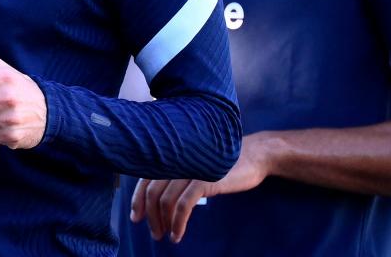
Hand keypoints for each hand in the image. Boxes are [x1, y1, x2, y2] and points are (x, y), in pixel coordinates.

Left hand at [131, 132, 272, 242]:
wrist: (254, 154)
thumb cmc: (222, 162)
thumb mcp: (194, 166)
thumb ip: (176, 173)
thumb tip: (156, 197)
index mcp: (171, 154)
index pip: (145, 178)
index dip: (137, 199)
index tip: (136, 217)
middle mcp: (176, 159)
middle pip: (152, 191)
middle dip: (150, 215)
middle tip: (154, 232)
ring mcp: (189, 168)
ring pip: (165, 200)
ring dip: (162, 222)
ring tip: (165, 236)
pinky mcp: (204, 179)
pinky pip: (183, 205)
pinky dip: (177, 223)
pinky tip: (177, 234)